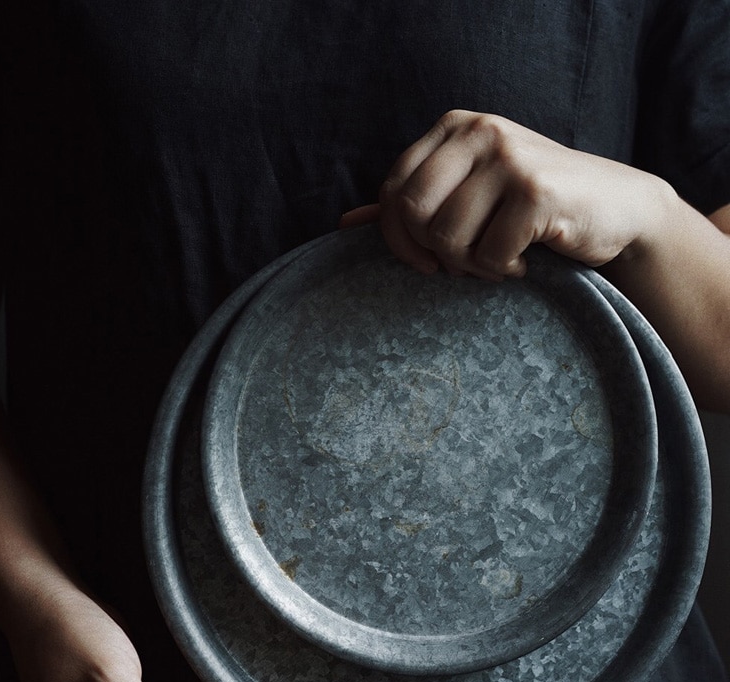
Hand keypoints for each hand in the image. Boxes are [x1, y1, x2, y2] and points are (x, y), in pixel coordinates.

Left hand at [343, 110, 673, 280]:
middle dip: (431, 253)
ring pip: (446, 237)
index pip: (393, 190)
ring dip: (469, 266)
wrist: (617, 210)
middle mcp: (478, 132)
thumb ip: (412, 204)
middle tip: (461, 264)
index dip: (397, 238)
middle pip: (412, 212)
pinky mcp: (535, 191)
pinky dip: (502, 271)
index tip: (423, 262)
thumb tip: (347, 223)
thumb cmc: (532, 207)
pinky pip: (487, 254)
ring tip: (497, 259)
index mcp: (454, 128)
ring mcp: (508, 157)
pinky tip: (524, 261)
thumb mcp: (469, 194)